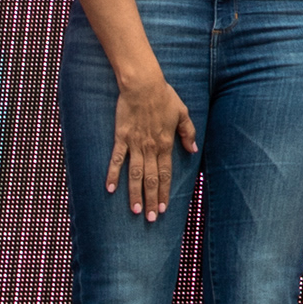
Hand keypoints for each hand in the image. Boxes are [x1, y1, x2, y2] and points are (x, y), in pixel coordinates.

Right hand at [108, 70, 196, 222]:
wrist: (143, 85)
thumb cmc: (164, 97)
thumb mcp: (182, 113)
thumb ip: (188, 132)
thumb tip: (193, 148)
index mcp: (165, 143)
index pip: (165, 174)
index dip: (164, 192)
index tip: (164, 208)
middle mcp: (150, 148)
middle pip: (150, 179)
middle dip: (151, 200)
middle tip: (150, 218)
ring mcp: (135, 144)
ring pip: (134, 174)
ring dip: (134, 194)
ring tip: (135, 211)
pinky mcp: (121, 137)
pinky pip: (116, 159)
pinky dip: (112, 174)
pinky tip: (109, 189)